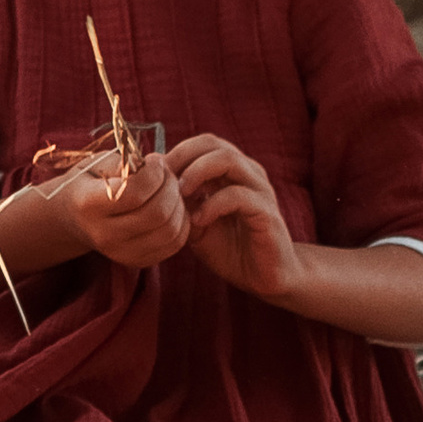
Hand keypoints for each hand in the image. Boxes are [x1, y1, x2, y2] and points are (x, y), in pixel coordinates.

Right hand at [31, 144, 186, 273]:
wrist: (74, 218)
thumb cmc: (89, 183)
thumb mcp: (97, 164)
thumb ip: (125, 162)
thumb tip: (156, 165)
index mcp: (88, 205)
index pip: (134, 193)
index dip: (153, 173)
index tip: (154, 162)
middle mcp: (104, 234)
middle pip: (156, 213)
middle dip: (170, 187)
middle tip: (167, 174)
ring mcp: (121, 253)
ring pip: (170, 230)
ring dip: (179, 204)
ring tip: (170, 190)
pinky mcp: (137, 261)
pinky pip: (174, 243)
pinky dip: (181, 222)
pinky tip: (171, 207)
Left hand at [170, 135, 308, 304]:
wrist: (264, 278)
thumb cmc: (230, 249)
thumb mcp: (196, 225)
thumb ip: (181, 204)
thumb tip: (156, 184)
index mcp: (232, 171)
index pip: (203, 143)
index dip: (176, 152)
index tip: (156, 174)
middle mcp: (248, 173)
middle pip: (213, 143)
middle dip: (183, 156)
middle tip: (164, 178)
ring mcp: (259, 190)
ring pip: (228, 160)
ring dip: (197, 172)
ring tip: (181, 193)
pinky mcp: (266, 213)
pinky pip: (238, 195)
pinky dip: (213, 204)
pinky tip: (199, 220)